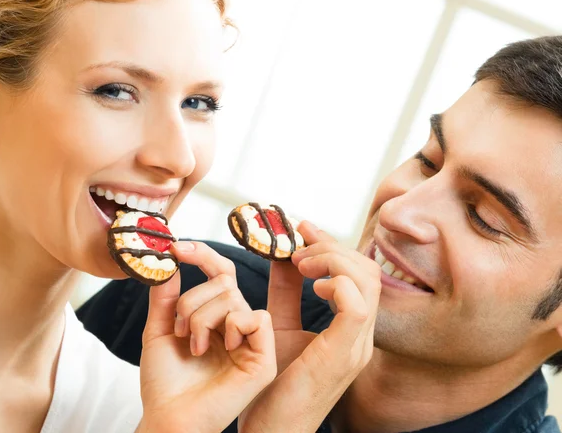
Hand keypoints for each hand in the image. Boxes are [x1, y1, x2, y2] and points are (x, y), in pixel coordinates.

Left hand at [138, 242, 276, 432]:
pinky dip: (233, 326)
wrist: (169, 418)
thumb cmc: (164, 382)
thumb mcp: (159, 331)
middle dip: (192, 301)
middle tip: (179, 330)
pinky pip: (258, 318)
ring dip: (202, 319)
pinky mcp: (264, 358)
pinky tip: (224, 348)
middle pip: (224, 283)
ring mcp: (252, 341)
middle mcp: (236, 325)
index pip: (220, 274)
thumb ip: (166, 297)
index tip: (178, 248)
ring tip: (194, 347)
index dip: (203, 255)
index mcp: (216, 317)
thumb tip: (170, 262)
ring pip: (234, 299)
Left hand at [239, 222, 381, 432]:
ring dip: (333, 260)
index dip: (333, 243)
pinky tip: (314, 284)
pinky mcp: (343, 356)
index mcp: (351, 328)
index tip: (302, 227)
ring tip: (301, 263)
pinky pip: (356, 307)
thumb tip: (282, 253)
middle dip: (332, 247)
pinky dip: (338, 284)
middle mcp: (362, 335)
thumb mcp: (279, 324)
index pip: (359, 273)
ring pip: (366, 281)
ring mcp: (357, 346)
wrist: (271, 432)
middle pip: (367, 270)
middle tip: (299, 246)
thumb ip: (285, 290)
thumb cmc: (274, 384)